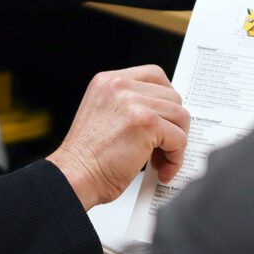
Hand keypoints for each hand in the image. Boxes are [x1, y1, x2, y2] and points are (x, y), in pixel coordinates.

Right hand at [45, 65, 190, 209]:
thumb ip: (129, 106)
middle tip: (164, 145)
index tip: (167, 117)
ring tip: (162, 160)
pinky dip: (176, 157)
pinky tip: (163, 169)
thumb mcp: (103, 116)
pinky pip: (178, 138)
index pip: (154, 75)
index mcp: (108, 82)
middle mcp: (120, 87)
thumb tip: (162, 115)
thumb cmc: (86, 158)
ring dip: (177, 142)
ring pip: (180, 117)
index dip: (166, 98)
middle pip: (172, 96)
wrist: (74, 177)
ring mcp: (133, 103)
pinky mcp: (146, 123)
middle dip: (173, 124)